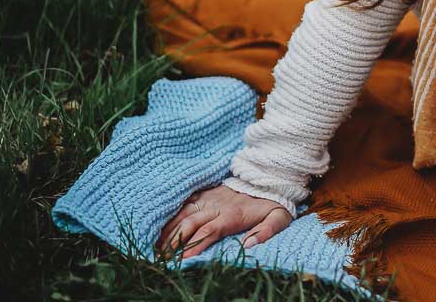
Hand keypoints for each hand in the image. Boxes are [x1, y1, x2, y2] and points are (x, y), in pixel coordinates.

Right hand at [155, 184, 292, 259]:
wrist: (268, 177)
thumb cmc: (272, 203)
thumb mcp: (279, 217)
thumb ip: (267, 231)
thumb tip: (249, 245)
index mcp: (233, 214)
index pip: (210, 230)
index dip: (195, 244)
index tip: (182, 259)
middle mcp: (217, 205)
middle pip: (191, 223)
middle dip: (174, 241)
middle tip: (161, 258)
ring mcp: (209, 198)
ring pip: (184, 213)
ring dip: (169, 230)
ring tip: (155, 247)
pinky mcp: (205, 193)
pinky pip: (184, 203)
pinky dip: (171, 215)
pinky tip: (159, 226)